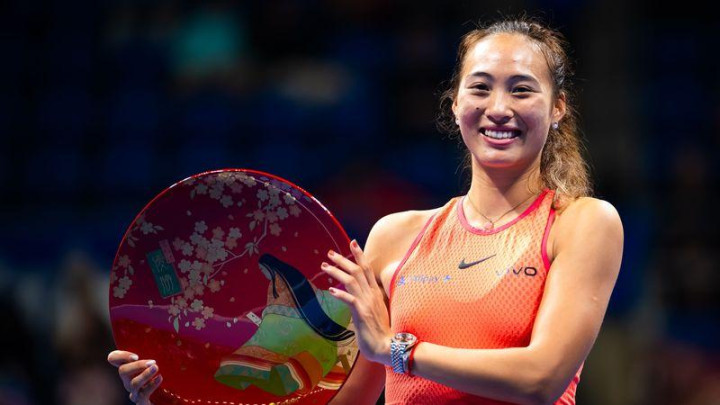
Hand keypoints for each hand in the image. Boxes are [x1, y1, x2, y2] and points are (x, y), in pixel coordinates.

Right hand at [107, 350, 161, 403]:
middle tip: (152, 362)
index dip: (121, 356)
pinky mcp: (141, 400)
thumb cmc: (156, 373)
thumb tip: (164, 331)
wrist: (160, 397)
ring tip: (156, 368)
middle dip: (137, 366)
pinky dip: (151, 386)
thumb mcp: (151, 360)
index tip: (136, 356)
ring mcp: (133, 390)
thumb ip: (152, 349)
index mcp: (128, 366)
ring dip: (145, 375)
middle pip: (122, 371)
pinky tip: (159, 378)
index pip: (114, 358)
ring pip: (133, 383)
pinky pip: (143, 394)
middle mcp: (127, 378)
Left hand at [321, 240, 391, 365]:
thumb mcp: (376, 311)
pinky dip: (340, 293)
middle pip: (357, 270)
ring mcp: (367, 303)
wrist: (387, 346)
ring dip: (337, 271)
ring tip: (324, 266)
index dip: (359, 255)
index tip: (352, 242)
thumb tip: (358, 298)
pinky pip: (350, 300)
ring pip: (351, 281)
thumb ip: (368, 302)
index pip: (367, 269)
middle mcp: (371, 294)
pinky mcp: (362, 313)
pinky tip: (331, 290)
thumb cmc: (380, 332)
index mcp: (375, 293)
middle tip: (330, 253)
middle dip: (343, 259)